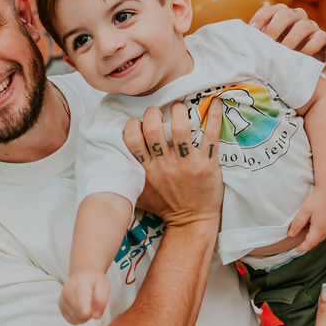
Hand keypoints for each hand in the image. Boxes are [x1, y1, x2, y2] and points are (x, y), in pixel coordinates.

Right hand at [60, 270, 109, 323]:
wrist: (81, 275)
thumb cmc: (94, 281)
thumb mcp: (104, 286)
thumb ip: (102, 300)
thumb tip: (96, 316)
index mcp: (81, 283)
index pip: (82, 296)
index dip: (84, 306)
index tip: (86, 313)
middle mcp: (68, 291)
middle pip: (80, 311)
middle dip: (91, 312)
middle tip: (94, 302)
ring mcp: (62, 299)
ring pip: (76, 318)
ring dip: (85, 317)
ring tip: (88, 304)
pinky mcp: (61, 307)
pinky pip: (72, 320)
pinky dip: (79, 318)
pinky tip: (81, 308)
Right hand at [122, 99, 222, 227]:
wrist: (191, 222)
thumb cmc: (165, 207)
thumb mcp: (139, 194)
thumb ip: (128, 176)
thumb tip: (111, 161)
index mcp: (147, 170)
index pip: (132, 140)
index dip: (133, 125)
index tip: (139, 122)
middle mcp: (165, 166)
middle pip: (154, 130)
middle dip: (153, 113)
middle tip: (159, 111)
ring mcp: (187, 165)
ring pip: (180, 130)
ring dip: (179, 111)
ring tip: (179, 106)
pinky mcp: (207, 165)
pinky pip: (210, 136)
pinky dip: (213, 117)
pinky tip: (215, 102)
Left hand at [248, 3, 325, 62]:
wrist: (302, 66)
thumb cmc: (280, 53)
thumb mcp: (268, 45)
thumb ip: (258, 41)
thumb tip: (239, 42)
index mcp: (280, 14)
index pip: (268, 10)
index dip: (260, 19)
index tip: (253, 31)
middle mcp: (296, 16)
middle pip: (285, 14)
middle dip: (274, 28)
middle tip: (268, 43)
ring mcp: (310, 25)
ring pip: (302, 25)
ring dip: (291, 40)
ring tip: (284, 52)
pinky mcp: (322, 37)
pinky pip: (319, 37)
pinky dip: (310, 47)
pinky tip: (301, 56)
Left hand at [289, 186, 325, 253]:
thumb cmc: (318, 198)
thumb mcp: (305, 210)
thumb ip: (297, 223)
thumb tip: (290, 234)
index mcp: (320, 228)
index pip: (310, 243)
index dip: (303, 247)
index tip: (297, 249)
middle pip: (317, 239)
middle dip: (309, 241)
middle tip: (301, 240)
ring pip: (324, 234)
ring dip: (316, 234)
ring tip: (309, 230)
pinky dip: (323, 229)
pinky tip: (318, 223)